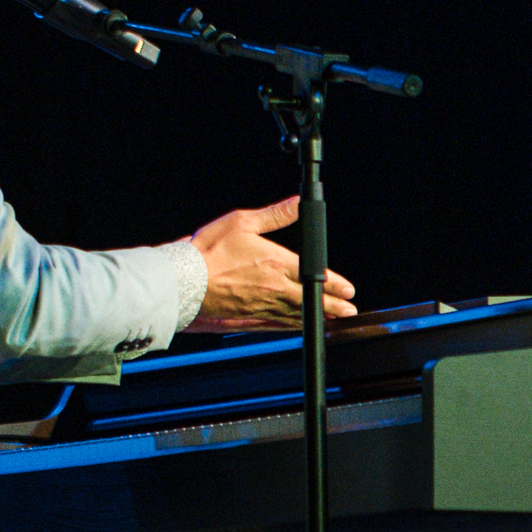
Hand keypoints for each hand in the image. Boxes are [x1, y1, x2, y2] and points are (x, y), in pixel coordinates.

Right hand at [185, 196, 358, 329]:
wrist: (181, 283)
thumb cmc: (207, 252)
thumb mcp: (242, 222)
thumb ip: (274, 215)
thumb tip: (297, 203)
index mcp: (275, 263)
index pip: (314, 274)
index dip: (335, 283)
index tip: (348, 288)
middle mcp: (273, 288)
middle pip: (312, 299)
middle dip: (335, 306)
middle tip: (349, 309)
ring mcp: (262, 307)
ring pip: (298, 315)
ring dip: (319, 318)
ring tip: (334, 320)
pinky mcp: (248, 320)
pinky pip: (278, 326)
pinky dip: (293, 327)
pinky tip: (299, 327)